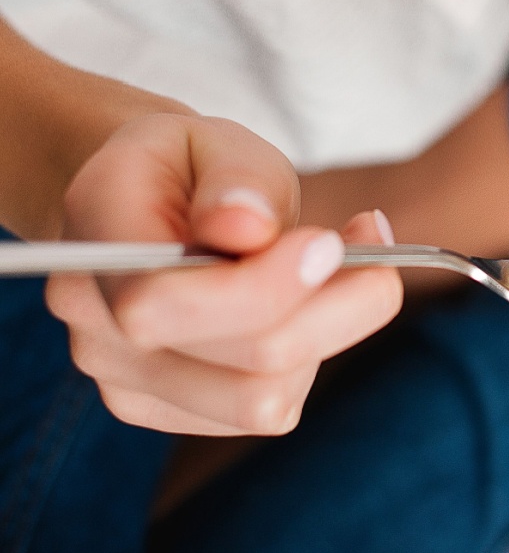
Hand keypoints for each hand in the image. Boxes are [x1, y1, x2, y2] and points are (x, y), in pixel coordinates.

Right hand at [45, 114, 402, 434]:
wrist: (149, 205)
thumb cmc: (192, 168)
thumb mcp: (218, 140)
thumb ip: (237, 179)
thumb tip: (246, 227)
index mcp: (93, 242)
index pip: (160, 303)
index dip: (261, 287)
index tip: (328, 242)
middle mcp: (94, 326)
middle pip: (241, 364)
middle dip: (333, 305)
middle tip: (370, 236)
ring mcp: (125, 381)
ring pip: (265, 400)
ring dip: (329, 331)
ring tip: (342, 262)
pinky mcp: (171, 412)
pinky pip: (268, 409)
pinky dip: (310, 356)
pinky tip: (310, 300)